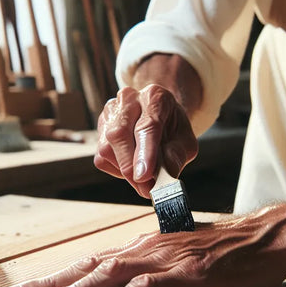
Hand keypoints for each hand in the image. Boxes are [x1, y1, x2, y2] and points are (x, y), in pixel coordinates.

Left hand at [0, 216, 285, 286]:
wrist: (271, 235)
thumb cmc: (231, 249)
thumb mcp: (184, 256)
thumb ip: (155, 267)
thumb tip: (129, 281)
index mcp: (143, 248)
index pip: (88, 263)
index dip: (54, 277)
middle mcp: (145, 250)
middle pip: (85, 268)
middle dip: (44, 285)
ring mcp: (164, 261)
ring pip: (105, 277)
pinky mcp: (185, 275)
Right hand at [94, 83, 197, 197]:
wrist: (161, 117)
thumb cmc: (172, 129)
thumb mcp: (185, 141)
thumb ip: (177, 155)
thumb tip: (166, 175)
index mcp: (154, 97)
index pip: (147, 126)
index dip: (145, 153)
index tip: (144, 176)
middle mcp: (128, 99)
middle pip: (120, 134)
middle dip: (130, 167)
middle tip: (145, 189)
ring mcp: (110, 113)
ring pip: (107, 148)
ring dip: (125, 171)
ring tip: (144, 178)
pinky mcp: (100, 129)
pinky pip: (102, 158)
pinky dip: (117, 169)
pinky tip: (132, 166)